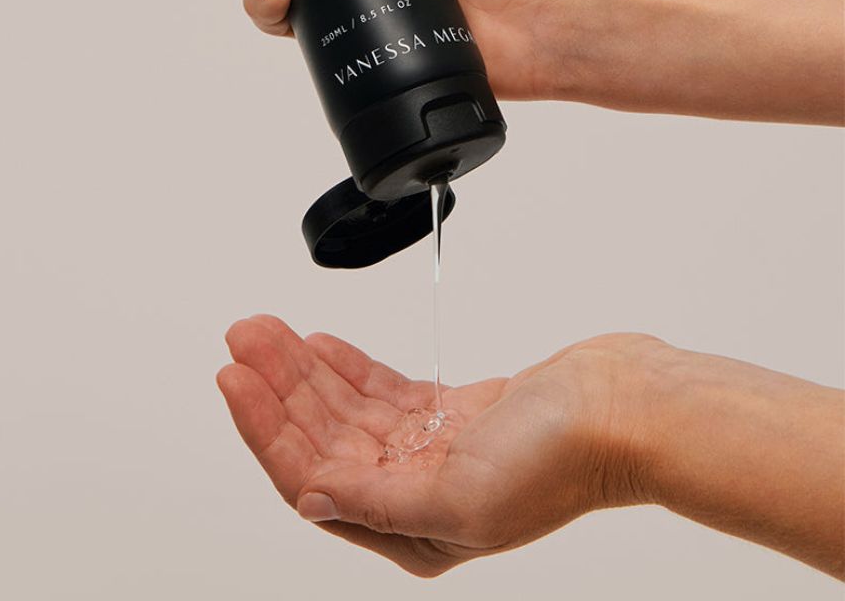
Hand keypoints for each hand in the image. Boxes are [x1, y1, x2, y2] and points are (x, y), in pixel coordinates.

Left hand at [216, 316, 844, 577]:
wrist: (622, 408)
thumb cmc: (561, 459)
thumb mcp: (459, 497)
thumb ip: (375, 501)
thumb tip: (310, 497)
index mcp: (411, 529)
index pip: (312, 477)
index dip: (265, 427)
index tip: (235, 377)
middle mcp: (414, 493)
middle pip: (321, 435)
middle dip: (276, 385)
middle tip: (243, 335)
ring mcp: (430, 450)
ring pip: (344, 407)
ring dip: (303, 368)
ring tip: (266, 328)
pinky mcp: (449, 413)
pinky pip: (378, 390)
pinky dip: (345, 367)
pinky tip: (317, 345)